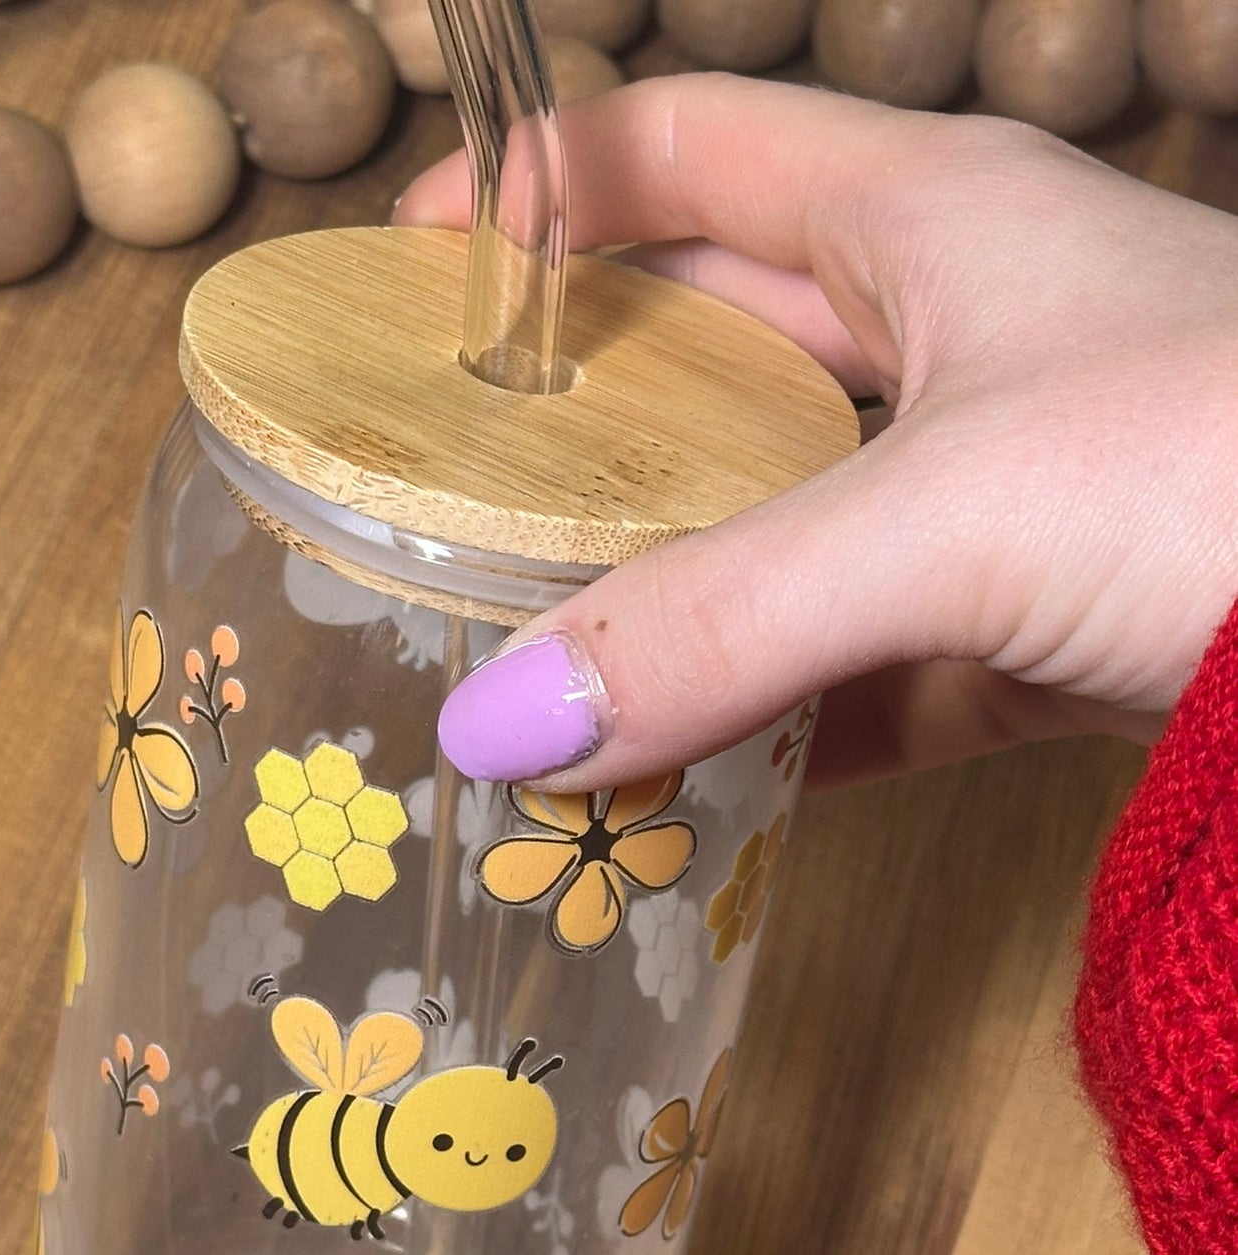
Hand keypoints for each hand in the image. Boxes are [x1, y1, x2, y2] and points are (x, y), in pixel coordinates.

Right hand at [395, 77, 1237, 787]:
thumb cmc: (1228, 468)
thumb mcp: (951, 516)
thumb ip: (720, 620)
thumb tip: (498, 731)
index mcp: (937, 223)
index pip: (701, 147)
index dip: (555, 182)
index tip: (420, 262)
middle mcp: (969, 340)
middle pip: (728, 349)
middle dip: (589, 416)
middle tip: (452, 492)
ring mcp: (1011, 493)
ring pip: (792, 526)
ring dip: (676, 596)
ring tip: (537, 662)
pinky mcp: (1045, 633)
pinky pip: (870, 671)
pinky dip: (780, 725)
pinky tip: (688, 784)